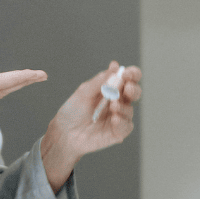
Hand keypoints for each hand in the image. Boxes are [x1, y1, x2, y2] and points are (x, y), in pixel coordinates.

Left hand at [41, 61, 141, 191]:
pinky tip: (114, 120)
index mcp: (111, 89)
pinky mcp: (117, 132)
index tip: (127, 73)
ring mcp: (118, 117)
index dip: (132, 74)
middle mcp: (117, 102)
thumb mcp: (84, 92)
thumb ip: (100, 80)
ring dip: (123, 106)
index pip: (128, 79)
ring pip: (130, 110)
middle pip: (135, 93)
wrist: (64, 133)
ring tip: (112, 106)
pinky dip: (122, 121)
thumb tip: (115, 66)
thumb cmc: (73, 111)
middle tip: (127, 88)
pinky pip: (127, 126)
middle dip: (134, 89)